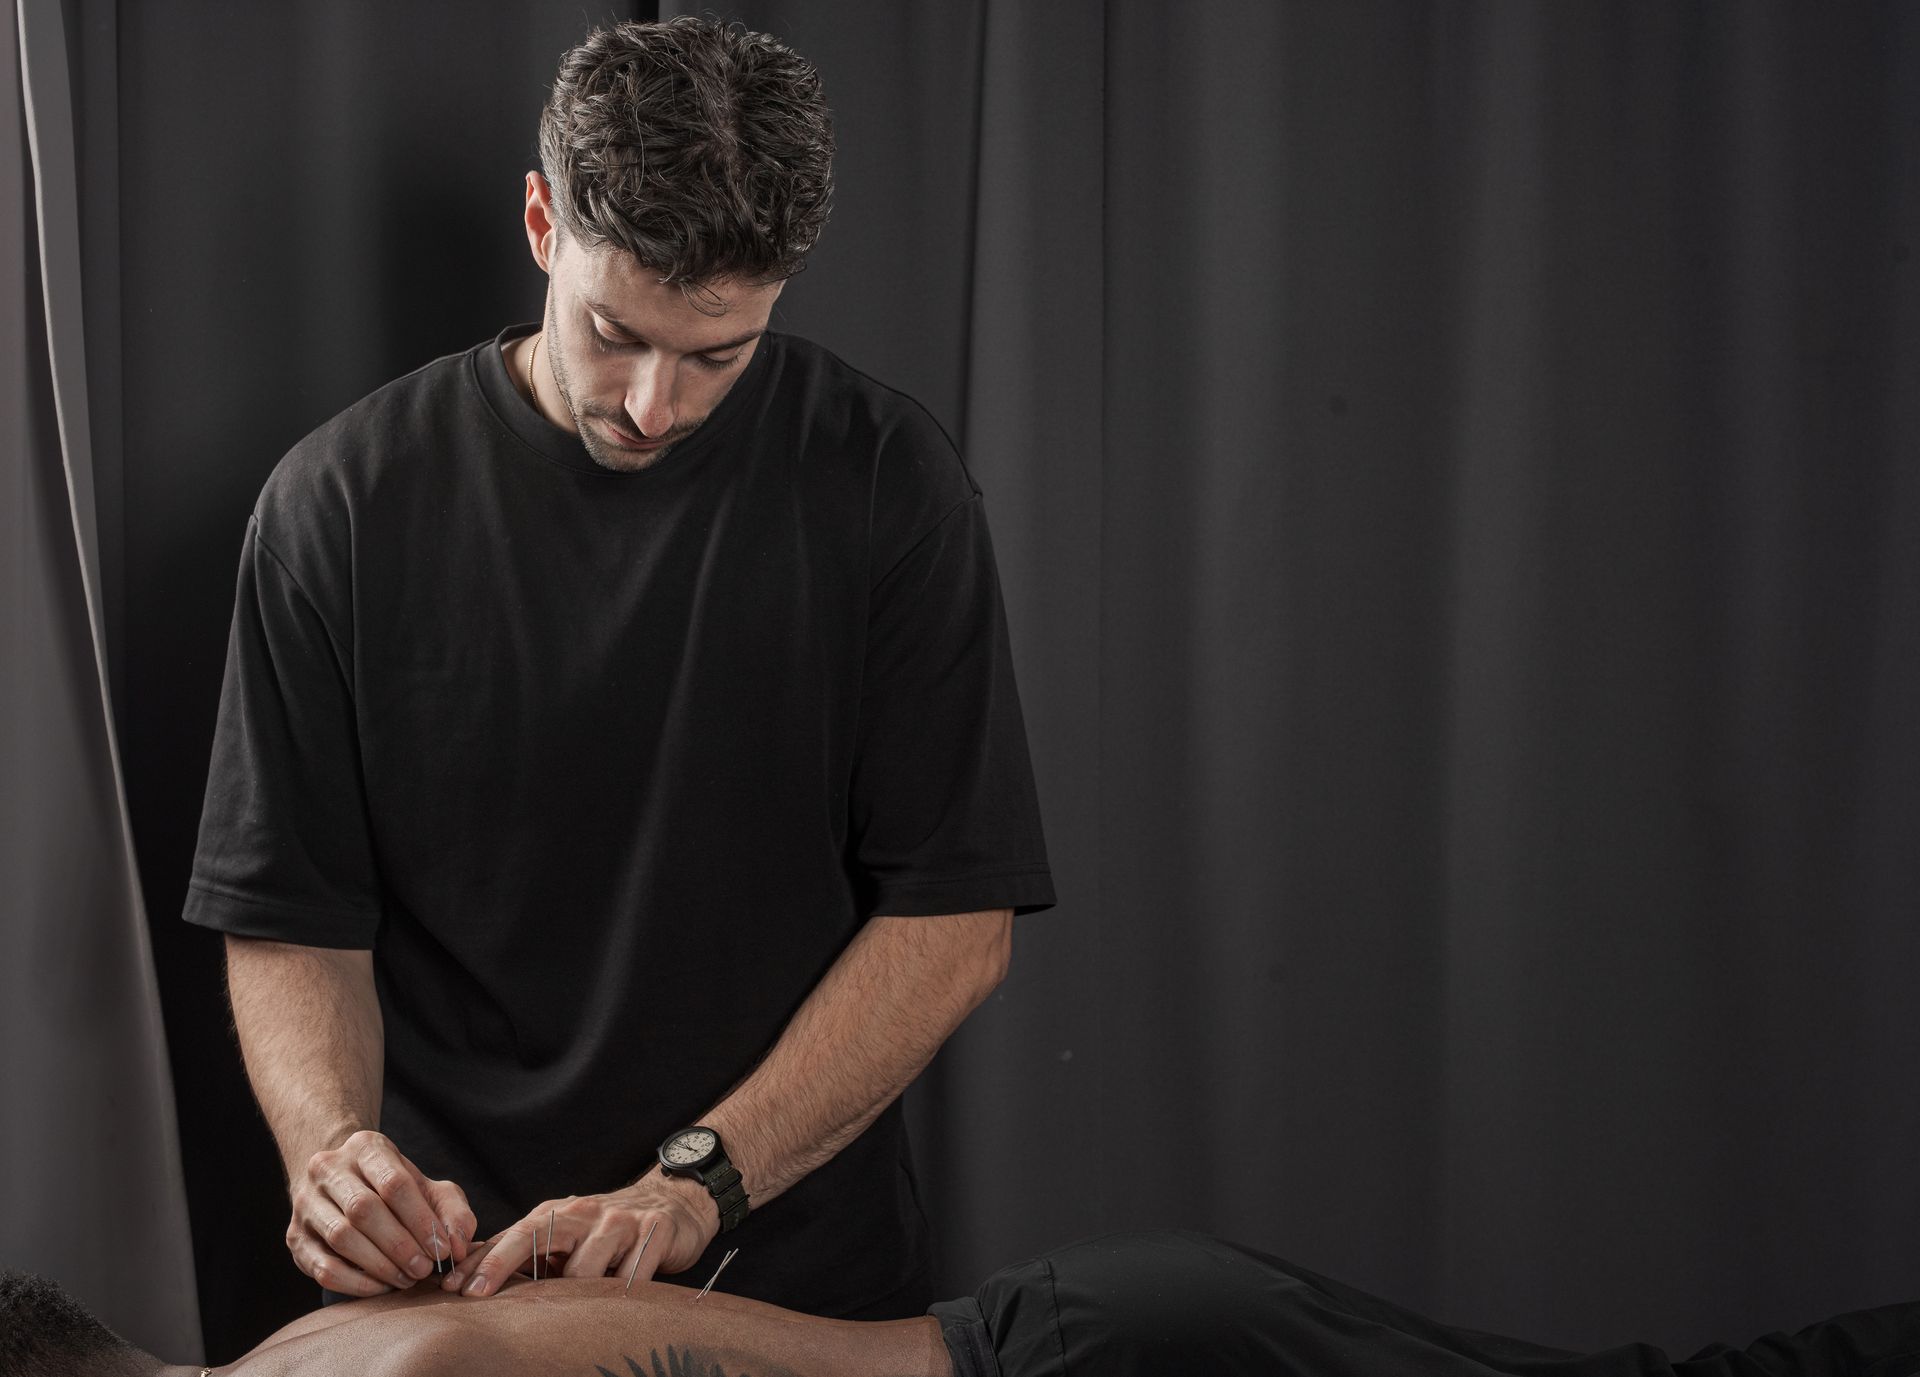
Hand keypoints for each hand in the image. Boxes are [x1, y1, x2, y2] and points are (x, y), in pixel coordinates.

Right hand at [286, 1129, 476, 1295]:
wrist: (342, 1181)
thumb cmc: (394, 1187)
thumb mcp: (428, 1187)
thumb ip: (452, 1210)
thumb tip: (460, 1244)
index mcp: (365, 1147)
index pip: (394, 1182)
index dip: (421, 1220)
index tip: (443, 1249)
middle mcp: (328, 1169)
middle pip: (364, 1209)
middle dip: (400, 1245)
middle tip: (425, 1269)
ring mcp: (306, 1203)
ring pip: (340, 1237)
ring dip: (379, 1265)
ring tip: (407, 1279)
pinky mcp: (295, 1237)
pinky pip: (322, 1266)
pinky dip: (354, 1282)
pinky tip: (381, 1287)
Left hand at [444, 1170, 718, 1297]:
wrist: (675, 1203)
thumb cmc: (609, 1228)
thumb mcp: (567, 1233)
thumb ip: (526, 1250)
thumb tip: (467, 1273)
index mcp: (559, 1214)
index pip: (513, 1235)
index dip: (482, 1261)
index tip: (452, 1288)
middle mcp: (585, 1213)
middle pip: (536, 1237)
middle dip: (502, 1264)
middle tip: (477, 1295)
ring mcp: (620, 1223)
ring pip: (586, 1270)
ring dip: (581, 1292)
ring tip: (586, 1302)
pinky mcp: (655, 1232)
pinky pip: (633, 1276)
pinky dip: (626, 1290)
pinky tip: (628, 1295)